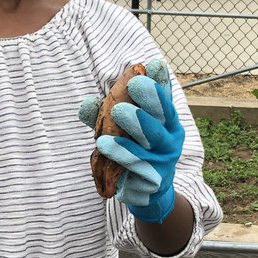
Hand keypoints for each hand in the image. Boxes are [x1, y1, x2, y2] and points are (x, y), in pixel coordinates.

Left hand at [81, 60, 183, 223]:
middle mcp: (170, 138)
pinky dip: (122, 157)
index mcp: (167, 122)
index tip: (152, 66)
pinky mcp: (154, 181)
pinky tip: (104, 146)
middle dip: (149, 100)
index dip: (160, 83)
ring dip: (133, 130)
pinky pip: (139, 169)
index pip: (165, 100)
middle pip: (162, 118)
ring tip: (112, 119)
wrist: (148, 192)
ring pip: (150, 144)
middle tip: (134, 85)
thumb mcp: (121, 131)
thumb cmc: (134, 152)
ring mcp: (164, 161)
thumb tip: (87, 103)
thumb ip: (105, 116)